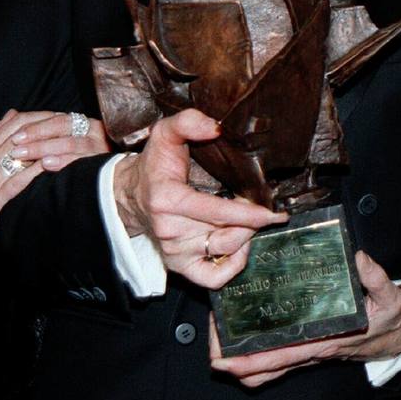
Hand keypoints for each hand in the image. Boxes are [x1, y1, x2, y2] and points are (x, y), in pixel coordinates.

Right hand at [0, 109, 60, 256]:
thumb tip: (12, 114)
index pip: (15, 123)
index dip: (39, 116)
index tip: (58, 115)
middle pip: (23, 133)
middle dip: (49, 126)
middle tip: (71, 123)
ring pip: (22, 152)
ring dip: (47, 144)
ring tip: (69, 140)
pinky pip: (19, 181)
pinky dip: (36, 171)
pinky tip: (53, 166)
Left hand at [9, 110, 110, 169]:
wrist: (113, 185)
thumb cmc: (81, 162)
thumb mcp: (63, 143)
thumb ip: (43, 130)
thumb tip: (12, 115)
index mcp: (84, 124)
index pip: (57, 119)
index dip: (36, 126)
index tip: (15, 135)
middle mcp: (94, 132)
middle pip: (63, 127)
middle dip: (37, 135)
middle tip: (15, 144)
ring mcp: (100, 147)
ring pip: (71, 142)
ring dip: (45, 147)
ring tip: (24, 154)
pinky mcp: (103, 163)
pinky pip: (82, 160)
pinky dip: (63, 160)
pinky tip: (46, 164)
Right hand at [113, 108, 286, 288]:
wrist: (130, 195)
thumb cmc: (154, 164)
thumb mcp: (165, 132)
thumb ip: (188, 122)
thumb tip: (216, 128)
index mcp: (168, 199)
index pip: (215, 212)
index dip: (247, 213)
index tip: (270, 211)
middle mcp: (170, 230)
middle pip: (226, 232)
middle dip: (252, 221)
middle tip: (267, 209)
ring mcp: (174, 251)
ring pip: (225, 251)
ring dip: (246, 236)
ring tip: (253, 220)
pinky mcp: (179, 265)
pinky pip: (212, 278)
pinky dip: (233, 266)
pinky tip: (240, 247)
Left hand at [209, 251, 400, 386]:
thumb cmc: (391, 316)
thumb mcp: (389, 295)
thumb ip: (374, 275)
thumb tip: (356, 256)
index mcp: (325, 340)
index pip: (280, 355)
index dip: (249, 358)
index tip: (224, 353)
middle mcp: (311, 349)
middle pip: (263, 368)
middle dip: (233, 361)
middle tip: (211, 343)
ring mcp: (308, 350)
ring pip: (267, 367)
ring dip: (241, 360)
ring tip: (219, 338)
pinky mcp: (308, 345)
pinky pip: (277, 357)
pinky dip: (257, 352)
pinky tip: (244, 332)